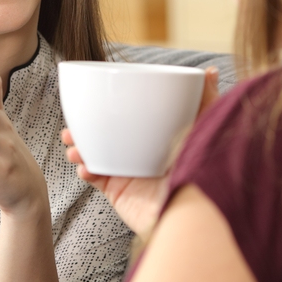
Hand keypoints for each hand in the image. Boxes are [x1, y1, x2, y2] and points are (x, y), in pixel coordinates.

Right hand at [63, 67, 220, 235]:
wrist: (195, 210)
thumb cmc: (204, 167)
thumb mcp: (207, 127)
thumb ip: (207, 100)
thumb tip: (209, 71)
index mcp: (158, 136)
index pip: (131, 117)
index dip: (110, 108)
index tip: (94, 99)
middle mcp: (141, 153)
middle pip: (107, 135)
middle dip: (85, 128)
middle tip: (71, 127)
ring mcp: (130, 173)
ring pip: (95, 155)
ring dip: (79, 148)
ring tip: (73, 147)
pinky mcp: (120, 193)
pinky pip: (96, 178)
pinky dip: (85, 170)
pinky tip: (84, 166)